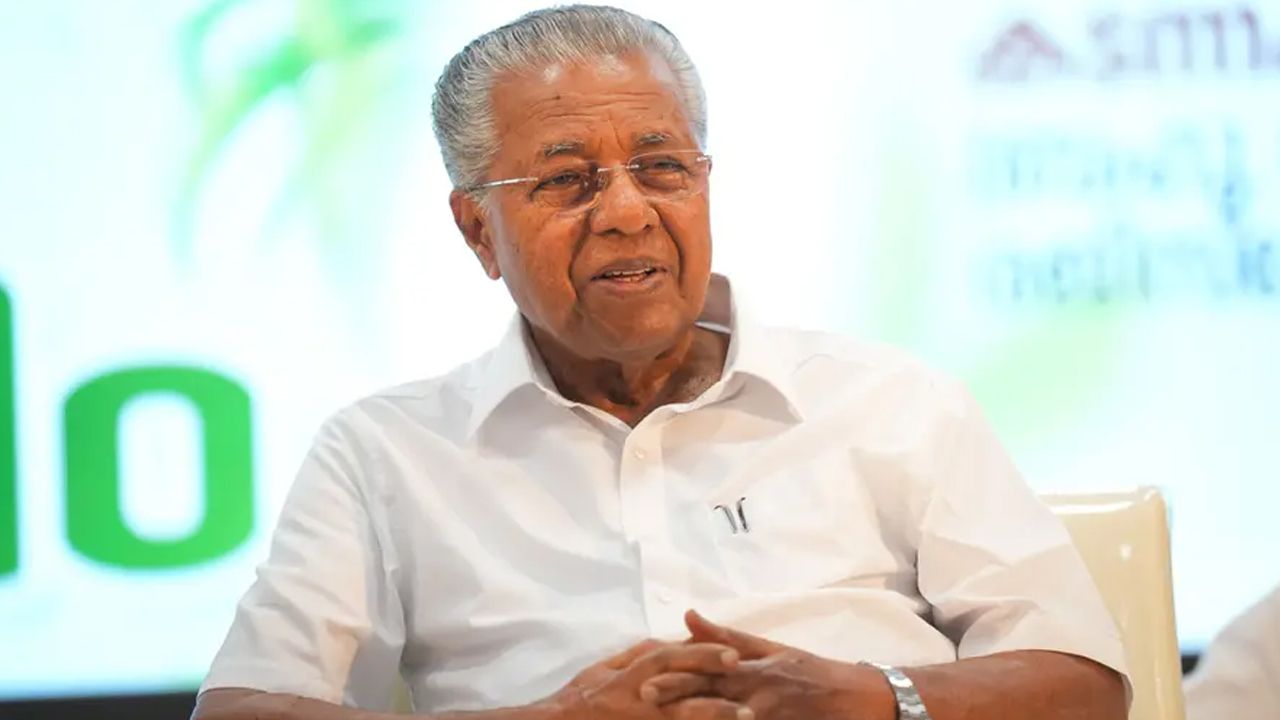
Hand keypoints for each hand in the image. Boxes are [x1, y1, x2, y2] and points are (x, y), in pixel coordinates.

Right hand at [548, 638, 752, 719]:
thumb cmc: (584, 696)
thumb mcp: (608, 667)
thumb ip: (640, 654)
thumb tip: (672, 640)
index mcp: (633, 672)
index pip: (672, 656)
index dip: (703, 652)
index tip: (735, 651)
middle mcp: (640, 694)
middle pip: (682, 681)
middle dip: (713, 675)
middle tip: (745, 672)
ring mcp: (643, 717)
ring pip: (683, 713)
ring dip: (716, 713)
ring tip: (748, 715)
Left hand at [639, 611, 895, 719]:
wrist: (861, 697)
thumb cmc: (811, 671)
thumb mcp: (771, 649)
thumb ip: (727, 636)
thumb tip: (687, 614)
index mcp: (753, 666)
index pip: (708, 669)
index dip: (676, 675)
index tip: (644, 680)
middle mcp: (760, 687)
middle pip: (713, 693)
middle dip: (679, 696)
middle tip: (646, 697)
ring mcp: (773, 712)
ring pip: (731, 716)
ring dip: (704, 717)